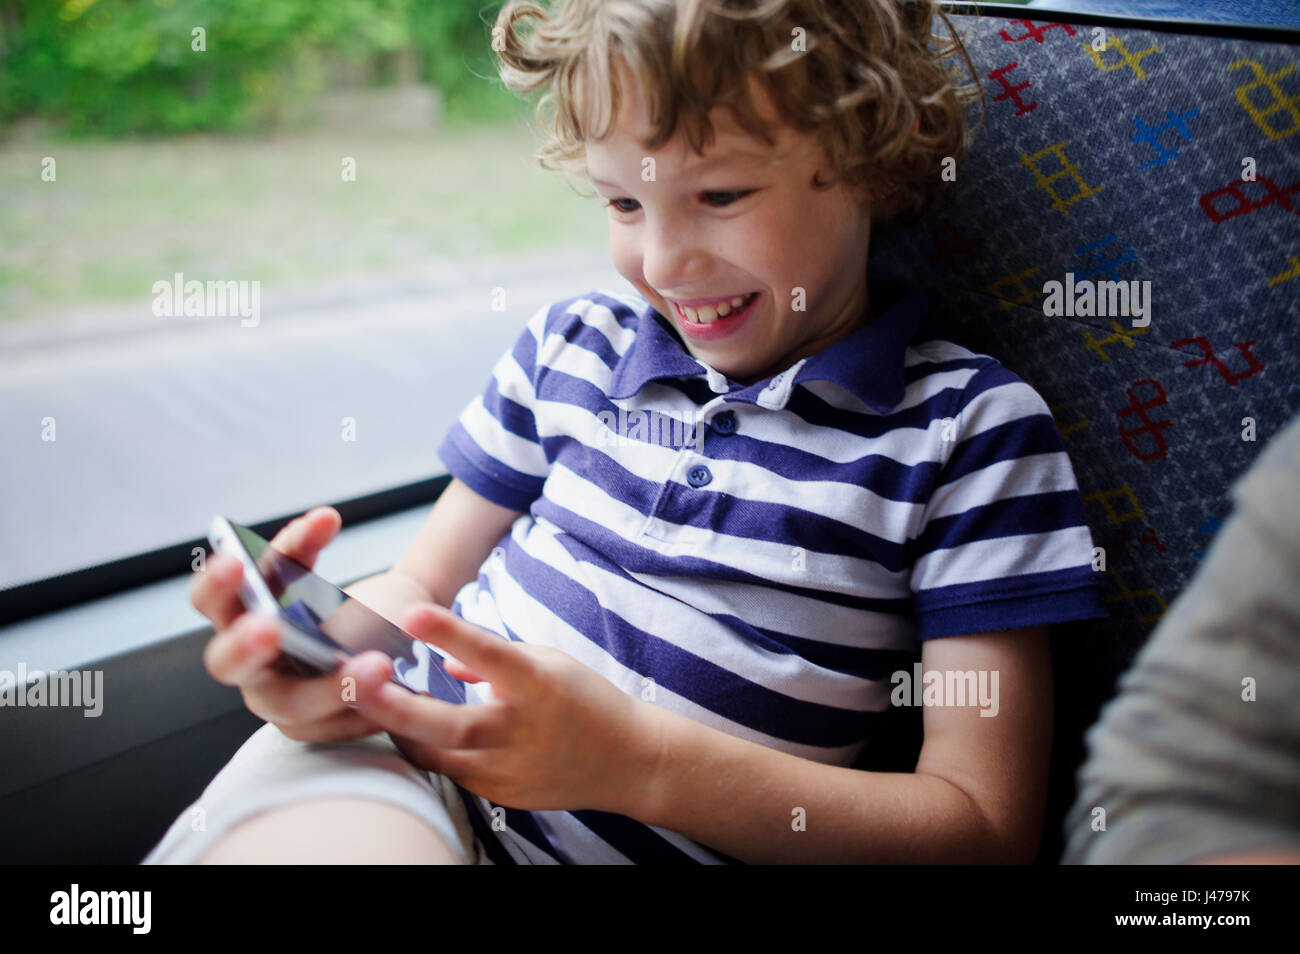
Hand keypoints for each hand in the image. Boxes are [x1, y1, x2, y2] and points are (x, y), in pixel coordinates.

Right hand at [193, 506, 380, 742]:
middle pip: (228, 663)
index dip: (215, 584)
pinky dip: (368, 705)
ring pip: (292, 704)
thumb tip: (323, 519)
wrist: (379, 636)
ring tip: (378, 665)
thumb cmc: (326, 600)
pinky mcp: (317, 727)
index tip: (235, 561)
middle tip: (270, 627)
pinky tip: (400, 687)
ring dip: (331, 686)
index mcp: (233, 619)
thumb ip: (307, 548)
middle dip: (246, 645)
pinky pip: (340, 721)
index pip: (209, 600)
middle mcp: (248, 665)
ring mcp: (280, 701)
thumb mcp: (311, 573)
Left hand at [342, 602, 661, 815]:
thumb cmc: (584, 700)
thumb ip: (492, 658)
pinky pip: (450, 771)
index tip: (412, 613)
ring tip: (370, 703)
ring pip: (436, 754)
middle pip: (448, 724)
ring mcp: (510, 770)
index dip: (450, 634)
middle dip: (395, 706)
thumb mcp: (549, 660)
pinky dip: (427, 749)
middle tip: (355, 682)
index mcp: (539, 684)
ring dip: (399, 728)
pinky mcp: (500, 794)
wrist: (626, 760)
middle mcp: (523, 730)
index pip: (490, 654)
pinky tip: (409, 730)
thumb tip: (444, 659)